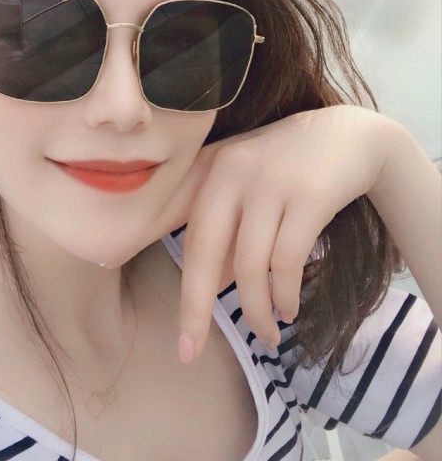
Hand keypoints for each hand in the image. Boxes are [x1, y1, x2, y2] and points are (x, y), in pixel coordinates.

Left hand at [176, 105, 390, 362]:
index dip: (157, 264)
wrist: (350, 136)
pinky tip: (289, 310)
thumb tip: (208, 287)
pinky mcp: (309, 196)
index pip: (177, 226)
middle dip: (194, 307)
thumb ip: (224, 231)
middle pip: (204, 250)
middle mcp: (232, 170)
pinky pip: (287, 261)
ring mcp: (269, 181)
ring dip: (256, 310)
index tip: (136, 299)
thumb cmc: (286, 169)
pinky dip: (285, 294)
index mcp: (209, 167)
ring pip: (249, 265)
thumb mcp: (245, 188)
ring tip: (266, 334)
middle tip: (190, 350)